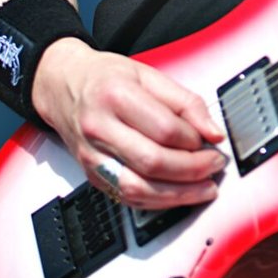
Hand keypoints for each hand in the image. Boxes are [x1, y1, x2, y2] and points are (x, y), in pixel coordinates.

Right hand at [31, 38, 226, 207]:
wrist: (63, 85)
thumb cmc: (106, 78)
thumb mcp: (149, 75)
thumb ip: (185, 102)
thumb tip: (213, 132)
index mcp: (116, 95)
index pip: (164, 129)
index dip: (194, 140)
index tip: (209, 141)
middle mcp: (99, 128)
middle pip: (153, 162)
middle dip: (192, 170)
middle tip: (214, 165)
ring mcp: (92, 156)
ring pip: (139, 189)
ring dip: (179, 195)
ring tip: (204, 188)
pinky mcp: (92, 175)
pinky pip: (128, 198)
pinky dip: (158, 202)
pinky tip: (178, 195)